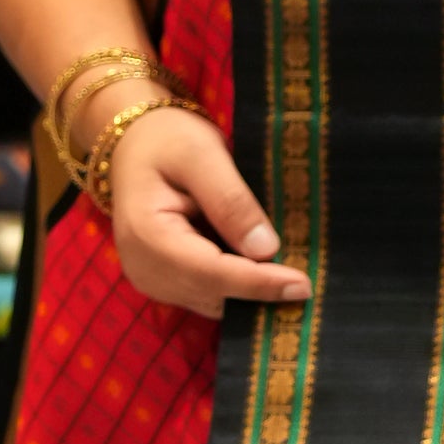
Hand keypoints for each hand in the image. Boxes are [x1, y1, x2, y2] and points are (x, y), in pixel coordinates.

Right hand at [101, 104, 309, 317]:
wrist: (136, 145)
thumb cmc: (167, 140)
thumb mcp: (201, 154)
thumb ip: (231, 200)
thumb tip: (266, 249)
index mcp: (147, 235)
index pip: (211, 272)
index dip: (258, 283)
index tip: (302, 286)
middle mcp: (145, 268)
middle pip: (214, 295)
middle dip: (260, 293)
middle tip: (308, 283)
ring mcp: (152, 280)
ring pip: (214, 303)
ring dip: (251, 294)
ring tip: (292, 276)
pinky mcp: (165, 283)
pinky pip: (209, 296)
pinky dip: (238, 288)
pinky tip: (266, 271)